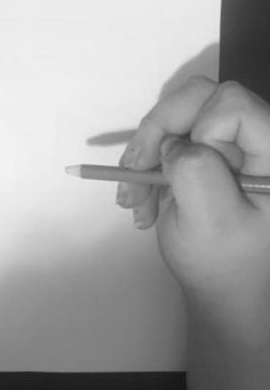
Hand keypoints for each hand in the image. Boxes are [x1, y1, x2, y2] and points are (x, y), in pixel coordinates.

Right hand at [117, 77, 269, 327]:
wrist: (225, 291)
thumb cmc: (226, 265)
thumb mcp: (211, 222)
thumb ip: (196, 172)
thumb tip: (172, 142)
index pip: (231, 104)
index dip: (201, 129)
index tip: (184, 170)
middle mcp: (256, 137)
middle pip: (198, 97)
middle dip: (157, 133)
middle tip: (133, 172)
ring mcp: (230, 142)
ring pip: (176, 114)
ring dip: (145, 154)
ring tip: (133, 202)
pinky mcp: (208, 150)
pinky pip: (168, 135)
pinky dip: (146, 164)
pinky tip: (141, 200)